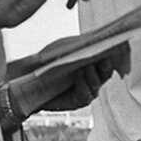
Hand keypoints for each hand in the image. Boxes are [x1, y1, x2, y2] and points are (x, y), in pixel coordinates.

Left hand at [7, 42, 129, 119]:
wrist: (27, 80)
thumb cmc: (45, 62)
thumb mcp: (62, 49)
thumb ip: (78, 46)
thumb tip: (94, 38)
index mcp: (91, 64)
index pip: (106, 59)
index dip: (112, 54)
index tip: (114, 45)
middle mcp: (92, 78)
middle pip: (105, 73)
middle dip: (106, 66)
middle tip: (105, 58)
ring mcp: (87, 90)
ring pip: (97, 83)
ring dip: (94, 74)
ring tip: (89, 65)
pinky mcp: (78, 101)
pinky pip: (86, 93)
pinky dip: (84, 83)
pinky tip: (81, 74)